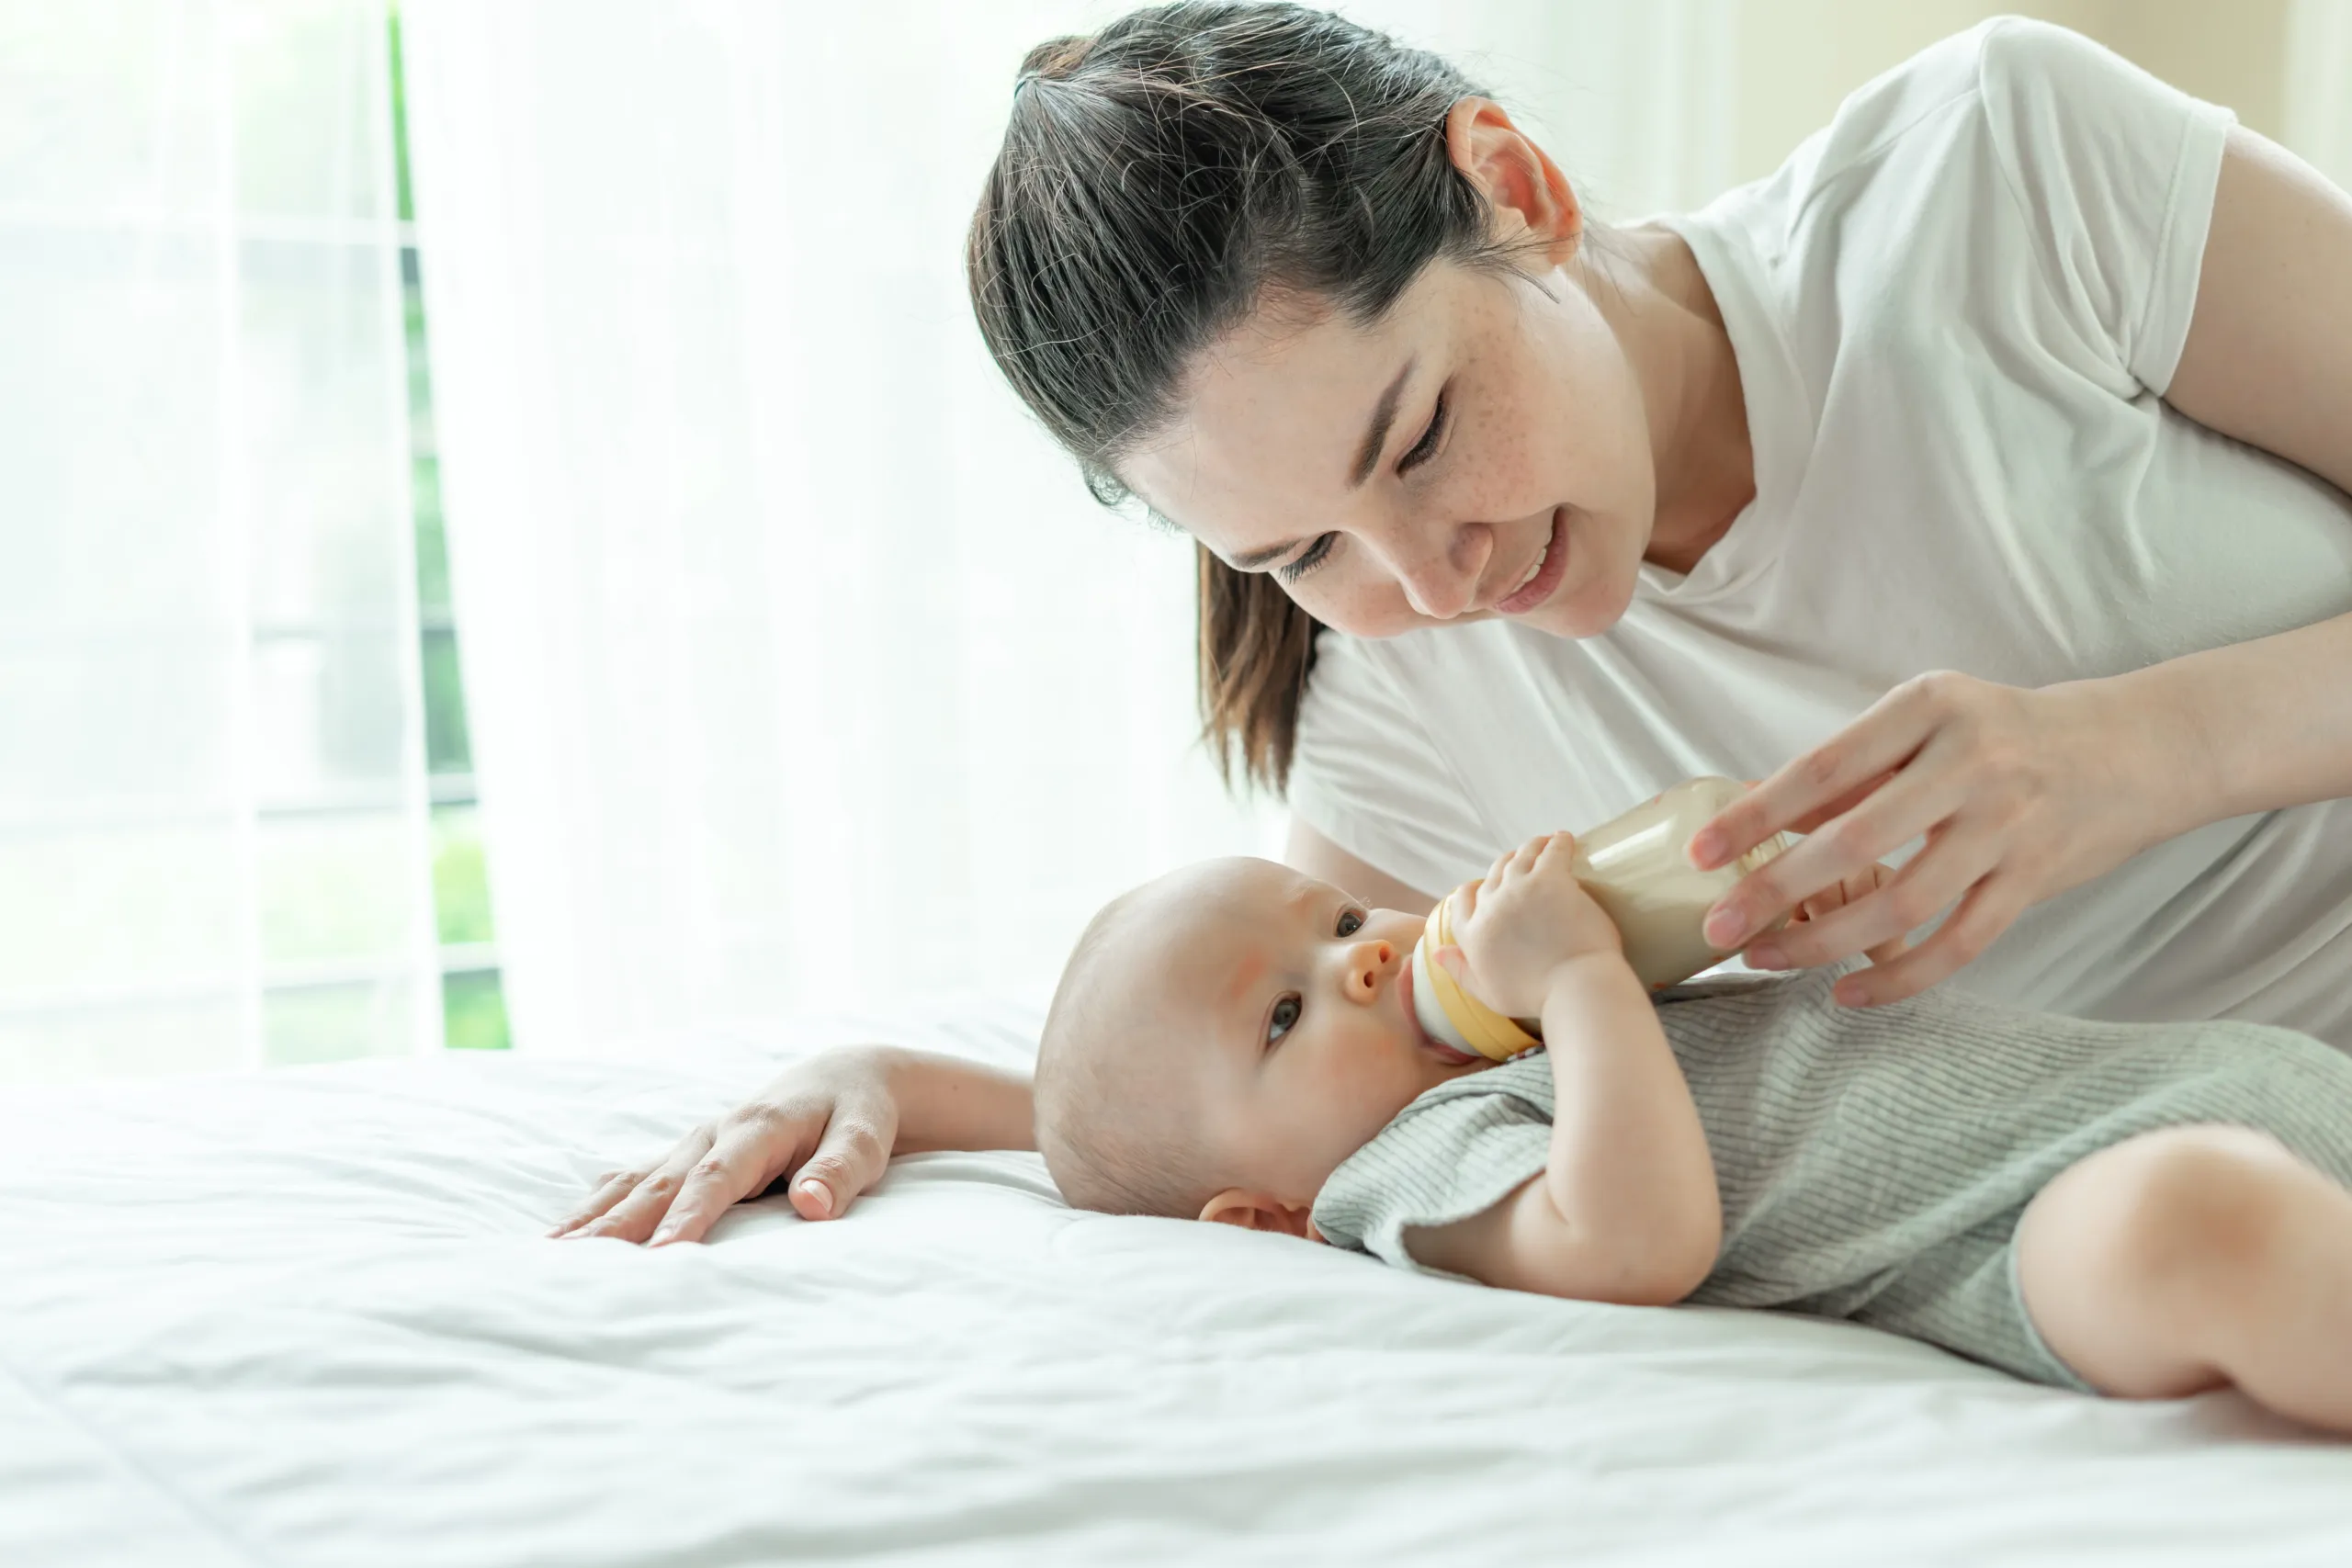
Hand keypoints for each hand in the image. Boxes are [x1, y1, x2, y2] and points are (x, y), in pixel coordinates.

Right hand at [548, 1046, 902, 1245]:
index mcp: (758, 1126)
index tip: (662, 1258)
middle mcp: (715, 1132)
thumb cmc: (859, 1115)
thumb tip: (810, 1204)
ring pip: (637, 1181)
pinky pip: (637, 1180)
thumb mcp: (864, 1138)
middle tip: (574, 1266)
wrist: (847, 1078)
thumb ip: (839, 1170)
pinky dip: (601, 1205)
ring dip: (596, 1216)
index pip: (717, 1179)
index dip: (688, 1218)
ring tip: (550, 1254)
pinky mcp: (688, 1156)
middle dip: (618, 1225)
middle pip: (660, 1183)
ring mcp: (696, 1143)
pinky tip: (566, 1235)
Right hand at [1440, 831, 1622, 1017]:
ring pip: (1520, 857)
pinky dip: (1558, 842)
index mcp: (1473, 936)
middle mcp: (1490, 907)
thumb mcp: (1489, 994)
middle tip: (1520, 862)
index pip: (1462, 902)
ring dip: (1530, 847)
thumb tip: (1437, 953)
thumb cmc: (1537, 997)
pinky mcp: (1551, 879)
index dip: (1472, 890)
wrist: (1575, 987)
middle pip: (1492, 875)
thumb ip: (1461, 972)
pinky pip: (1552, 850)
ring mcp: (1519, 889)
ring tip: (1542, 844)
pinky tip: (1563, 838)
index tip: (1482, 885)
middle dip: (1504, 865)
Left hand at [1687, 672, 2169, 1006]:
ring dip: (1823, 941)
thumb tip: (1758, 812)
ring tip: (1765, 958)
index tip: (1698, 852)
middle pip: (1855, 840)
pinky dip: (1898, 977)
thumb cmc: (2006, 733)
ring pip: (1903, 902)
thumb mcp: (1929, 721)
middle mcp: (1972, 761)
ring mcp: (2009, 824)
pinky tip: (1848, 991)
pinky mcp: (2036, 879)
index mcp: (1931, 706)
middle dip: (1774, 889)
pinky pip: (1958, 944)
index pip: (1823, 768)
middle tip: (1718, 926)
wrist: (2135, 746)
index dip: (1756, 815)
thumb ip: (1855, 767)